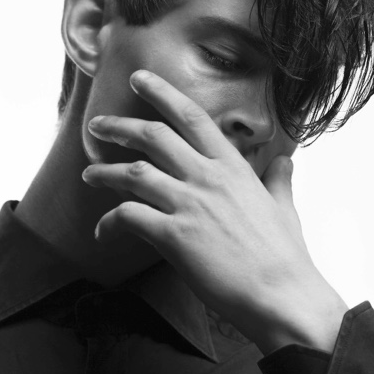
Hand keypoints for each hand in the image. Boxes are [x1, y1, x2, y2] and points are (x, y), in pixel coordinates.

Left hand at [82, 69, 347, 354]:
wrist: (281, 295)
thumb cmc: (285, 256)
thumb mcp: (285, 208)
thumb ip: (279, 180)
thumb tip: (285, 162)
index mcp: (233, 167)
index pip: (193, 116)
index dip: (162, 93)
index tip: (140, 79)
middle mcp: (208, 178)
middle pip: (154, 137)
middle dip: (120, 127)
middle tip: (98, 125)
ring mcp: (190, 205)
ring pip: (134, 174)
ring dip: (105, 172)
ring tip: (88, 174)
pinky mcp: (174, 236)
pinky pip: (128, 217)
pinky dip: (109, 221)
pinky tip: (102, 231)